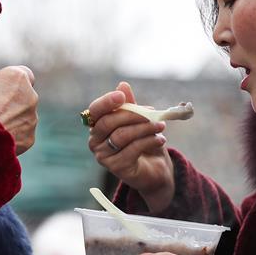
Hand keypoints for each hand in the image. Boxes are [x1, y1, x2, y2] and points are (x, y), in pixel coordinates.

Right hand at [0, 66, 37, 153]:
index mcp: (17, 77)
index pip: (25, 76)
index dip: (14, 84)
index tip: (4, 92)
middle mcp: (31, 96)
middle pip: (25, 99)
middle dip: (14, 105)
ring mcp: (32, 118)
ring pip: (24, 119)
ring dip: (13, 122)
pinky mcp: (30, 138)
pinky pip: (22, 136)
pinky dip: (13, 138)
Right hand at [87, 82, 174, 212]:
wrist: (155, 169)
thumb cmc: (143, 141)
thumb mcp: (139, 120)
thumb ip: (130, 105)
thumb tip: (122, 85)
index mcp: (97, 126)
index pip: (94, 111)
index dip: (106, 102)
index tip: (121, 96)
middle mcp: (95, 141)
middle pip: (108, 122)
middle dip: (132, 115)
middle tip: (152, 113)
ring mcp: (103, 156)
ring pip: (121, 135)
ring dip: (144, 128)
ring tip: (161, 126)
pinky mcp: (116, 168)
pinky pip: (132, 149)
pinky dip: (149, 141)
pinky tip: (161, 139)